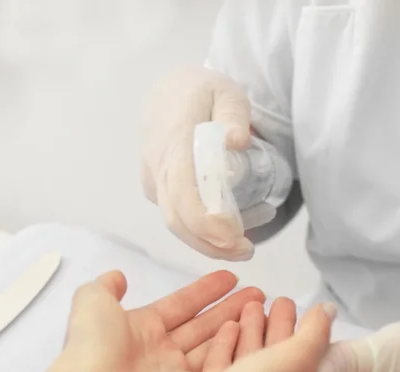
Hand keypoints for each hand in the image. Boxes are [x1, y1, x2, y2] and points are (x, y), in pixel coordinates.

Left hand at [63, 269, 263, 371]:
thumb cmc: (93, 345)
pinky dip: (234, 352)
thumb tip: (119, 276)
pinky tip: (254, 335)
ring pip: (214, 345)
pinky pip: (215, 370)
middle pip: (203, 324)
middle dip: (231, 307)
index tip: (231, 278)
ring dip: (238, 327)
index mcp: (142, 327)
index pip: (182, 304)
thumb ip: (106, 287)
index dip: (206, 290)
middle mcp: (162, 350)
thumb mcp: (92, 301)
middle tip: (259, 293)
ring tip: (265, 309)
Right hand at [142, 67, 253, 259]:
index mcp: (175, 142)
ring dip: (206, 244)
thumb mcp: (227, 92)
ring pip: (174, 224)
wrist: (169, 93)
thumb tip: (236, 141)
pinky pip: (175, 217)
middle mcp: (158, 166)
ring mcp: (153, 180)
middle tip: (246, 251)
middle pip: (177, 219)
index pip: (183, 192)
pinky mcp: (156, 189)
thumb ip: (234, 114)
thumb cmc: (203, 93)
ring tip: (240, 248)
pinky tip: (223, 234)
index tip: (234, 236)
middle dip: (211, 244)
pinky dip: (198, 232)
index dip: (206, 221)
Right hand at [154, 299, 334, 371]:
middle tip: (272, 299)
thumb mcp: (295, 361)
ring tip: (248, 305)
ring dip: (251, 330)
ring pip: (249, 354)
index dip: (303, 325)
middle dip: (276, 325)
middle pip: (276, 351)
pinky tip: (227, 327)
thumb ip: (315, 334)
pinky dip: (226, 343)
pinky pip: (222, 363)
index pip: (305, 349)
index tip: (296, 302)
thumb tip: (329, 310)